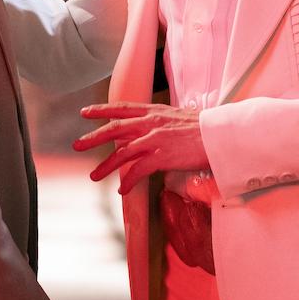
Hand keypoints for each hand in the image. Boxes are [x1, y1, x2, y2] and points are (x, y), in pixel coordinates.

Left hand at [75, 102, 209, 194]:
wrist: (222, 135)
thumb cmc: (206, 128)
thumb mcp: (180, 118)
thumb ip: (162, 123)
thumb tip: (153, 132)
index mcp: (155, 111)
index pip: (122, 108)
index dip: (102, 109)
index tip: (85, 112)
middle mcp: (151, 123)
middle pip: (115, 129)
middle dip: (93, 137)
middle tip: (77, 145)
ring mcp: (155, 140)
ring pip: (122, 153)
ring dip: (106, 166)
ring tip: (93, 176)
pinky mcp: (162, 157)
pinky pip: (138, 171)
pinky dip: (128, 182)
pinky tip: (122, 190)